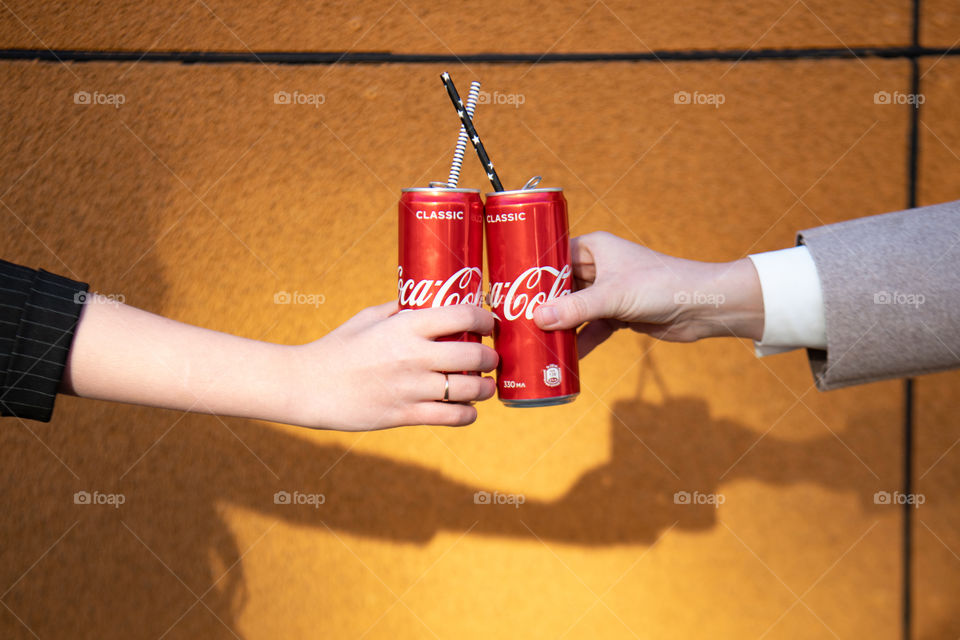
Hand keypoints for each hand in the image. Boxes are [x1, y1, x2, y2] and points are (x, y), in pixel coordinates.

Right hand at [295, 302, 498, 429]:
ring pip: (470, 390)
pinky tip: (467, 409)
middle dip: (491, 357)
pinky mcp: (406, 415)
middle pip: (475, 355)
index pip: (463, 315)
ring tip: (484, 386)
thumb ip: (400, 309)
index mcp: (406, 325)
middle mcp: (414, 355)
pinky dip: (468, 414)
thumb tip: (426, 298)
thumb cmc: (338, 347)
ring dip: (484, 388)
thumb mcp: (367, 318)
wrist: (308, 386)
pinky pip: (453, 417)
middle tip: (490, 358)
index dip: (485, 319)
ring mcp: (412, 388)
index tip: (489, 324)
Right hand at [532, 232, 763, 355]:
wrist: (702, 306)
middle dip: (539, 307)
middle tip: (512, 324)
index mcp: (593, 247)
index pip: (551, 256)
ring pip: (572, 311)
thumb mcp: (613, 296)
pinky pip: (589, 329)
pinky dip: (578, 342)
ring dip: (558, 328)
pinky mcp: (618, 314)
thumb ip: (575, 309)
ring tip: (531, 344)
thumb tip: (537, 320)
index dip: (529, 274)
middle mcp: (598, 267)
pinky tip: (562, 359)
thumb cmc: (661, 286)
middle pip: (558, 287)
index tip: (506, 292)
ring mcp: (607, 292)